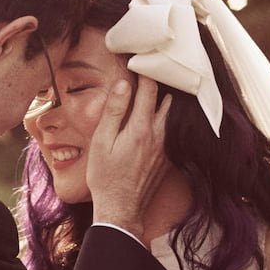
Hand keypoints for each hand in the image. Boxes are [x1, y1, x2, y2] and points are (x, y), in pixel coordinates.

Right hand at [85, 76, 170, 238]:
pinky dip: (160, 121)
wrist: (121, 210)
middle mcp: (158, 135)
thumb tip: (123, 84)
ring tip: (153, 90)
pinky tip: (152, 120)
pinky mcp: (165, 159)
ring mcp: (164, 148)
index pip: (148, 90)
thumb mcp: (102, 141)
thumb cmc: (106, 177)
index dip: (144, 72)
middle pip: (164, 100)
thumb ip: (114, 111)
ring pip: (166, 117)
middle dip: (157, 84)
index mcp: (141, 128)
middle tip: (150, 70)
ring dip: (161, 102)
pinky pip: (166, 133)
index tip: (140, 60)